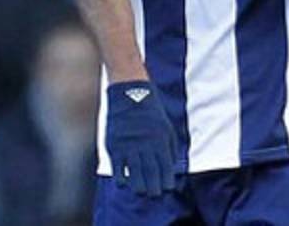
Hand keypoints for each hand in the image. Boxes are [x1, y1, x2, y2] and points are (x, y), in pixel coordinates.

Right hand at [105, 80, 177, 196]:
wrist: (130, 92)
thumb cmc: (150, 110)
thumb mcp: (166, 125)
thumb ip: (170, 145)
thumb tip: (174, 165)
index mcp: (161, 139)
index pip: (165, 166)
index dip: (167, 180)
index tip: (168, 189)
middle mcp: (146, 144)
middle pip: (151, 172)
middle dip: (154, 187)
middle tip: (155, 195)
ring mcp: (130, 145)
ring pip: (135, 172)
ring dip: (139, 186)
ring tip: (142, 192)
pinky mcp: (115, 145)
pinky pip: (118, 167)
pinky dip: (121, 177)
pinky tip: (124, 184)